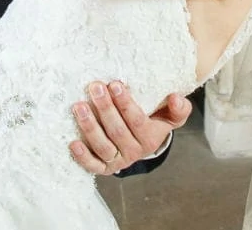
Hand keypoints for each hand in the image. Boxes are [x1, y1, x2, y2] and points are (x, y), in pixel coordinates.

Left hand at [69, 81, 191, 175]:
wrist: (145, 142)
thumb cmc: (155, 121)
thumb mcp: (172, 115)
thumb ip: (179, 108)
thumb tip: (175, 97)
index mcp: (151, 138)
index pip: (138, 121)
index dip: (125, 103)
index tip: (115, 84)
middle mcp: (135, 152)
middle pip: (117, 131)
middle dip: (105, 108)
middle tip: (95, 87)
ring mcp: (118, 161)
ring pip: (103, 147)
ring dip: (90, 127)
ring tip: (79, 106)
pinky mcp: (104, 167)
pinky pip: (93, 165)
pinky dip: (82, 157)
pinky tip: (73, 143)